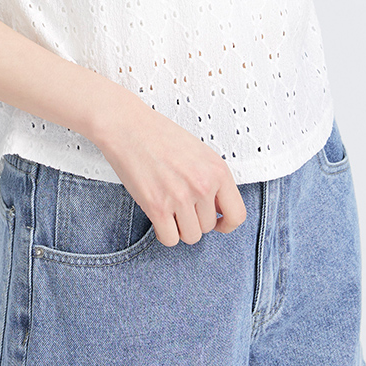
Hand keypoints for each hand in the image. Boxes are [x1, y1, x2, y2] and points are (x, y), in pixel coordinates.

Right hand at [92, 96, 247, 247]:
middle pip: (208, 227)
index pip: (237, 214)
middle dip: (194, 219)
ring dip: (180, 227)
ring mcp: (181, 197)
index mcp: (218, 170)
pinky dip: (164, 233)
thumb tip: (218, 210)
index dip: (226, 224)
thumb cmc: (160, 136)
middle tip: (179, 202)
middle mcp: (203, 185)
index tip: (217, 223)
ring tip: (169, 208)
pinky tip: (158, 217)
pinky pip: (170, 239)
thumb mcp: (199, 153)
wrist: (128, 126)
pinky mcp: (157, 207)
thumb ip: (212, 180)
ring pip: (191, 236)